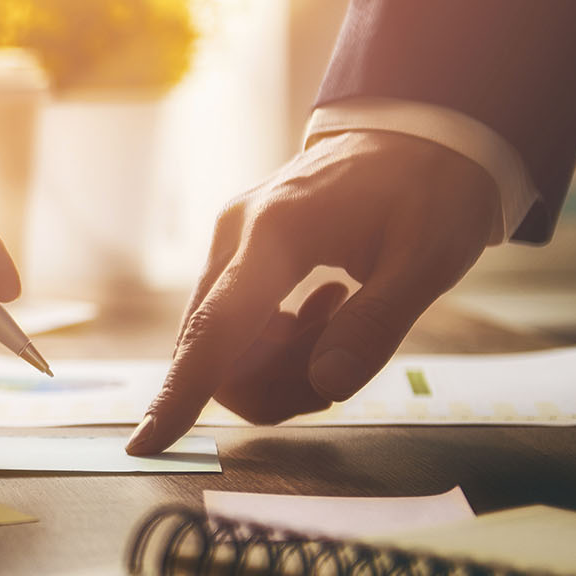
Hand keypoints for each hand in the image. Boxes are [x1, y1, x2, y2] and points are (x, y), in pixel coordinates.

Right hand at [124, 132, 498, 454]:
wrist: (417, 131)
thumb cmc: (430, 187)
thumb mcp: (429, 258)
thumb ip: (376, 325)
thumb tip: (327, 385)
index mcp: (275, 233)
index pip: (216, 329)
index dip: (179, 392)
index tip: (145, 445)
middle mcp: (233, 238)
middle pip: (215, 352)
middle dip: (277, 384)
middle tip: (346, 356)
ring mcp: (229, 244)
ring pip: (224, 346)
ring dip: (282, 363)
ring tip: (343, 320)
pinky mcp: (235, 254)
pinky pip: (235, 327)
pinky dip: (277, 343)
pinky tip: (325, 308)